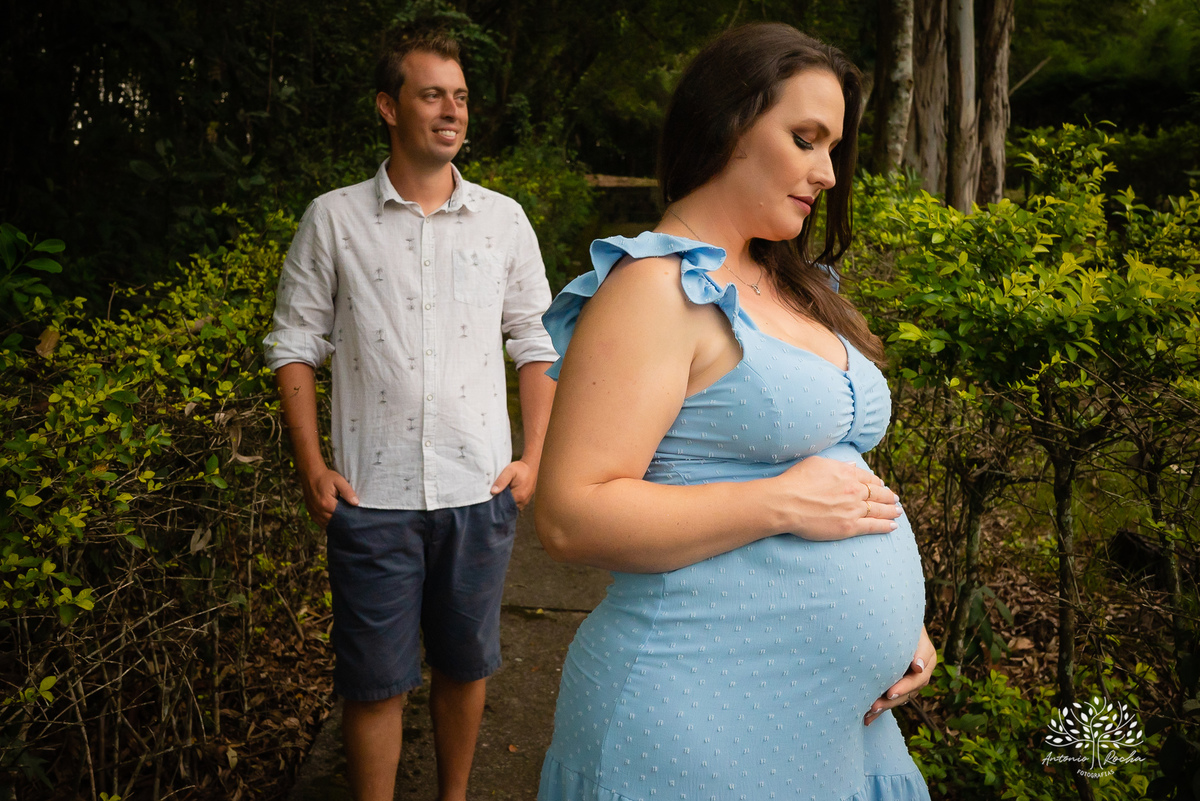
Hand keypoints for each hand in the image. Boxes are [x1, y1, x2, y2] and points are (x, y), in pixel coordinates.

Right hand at [301, 466, 358, 526]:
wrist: (311, 475)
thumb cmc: (326, 477)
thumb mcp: (339, 481)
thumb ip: (348, 492)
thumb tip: (356, 503)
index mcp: (327, 503)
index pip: (341, 516)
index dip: (349, 516)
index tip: (355, 515)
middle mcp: (319, 511)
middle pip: (334, 522)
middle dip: (343, 521)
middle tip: (351, 519)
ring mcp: (314, 513)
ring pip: (327, 525)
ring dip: (335, 523)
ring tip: (344, 520)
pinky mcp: (311, 514)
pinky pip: (321, 524)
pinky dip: (328, 523)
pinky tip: (335, 520)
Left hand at [492, 459, 535, 509]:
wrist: (531, 467)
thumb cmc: (520, 468)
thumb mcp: (509, 471)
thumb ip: (501, 481)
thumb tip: (493, 492)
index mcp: (519, 496)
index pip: (503, 505)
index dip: (496, 500)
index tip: (492, 495)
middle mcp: (523, 501)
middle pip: (507, 506)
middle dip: (501, 501)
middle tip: (496, 492)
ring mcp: (525, 502)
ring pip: (511, 506)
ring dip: (506, 502)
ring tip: (502, 492)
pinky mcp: (525, 501)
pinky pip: (515, 505)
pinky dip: (510, 501)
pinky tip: (507, 494)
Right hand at [771, 456, 902, 540]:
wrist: (786, 502)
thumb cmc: (795, 481)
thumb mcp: (816, 463)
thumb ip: (838, 464)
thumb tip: (852, 466)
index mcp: (847, 473)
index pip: (868, 478)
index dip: (877, 482)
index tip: (881, 485)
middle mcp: (854, 490)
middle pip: (878, 493)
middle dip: (889, 496)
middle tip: (895, 499)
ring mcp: (853, 509)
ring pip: (879, 510)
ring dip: (891, 510)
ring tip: (898, 511)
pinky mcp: (849, 527)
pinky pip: (873, 526)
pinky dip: (884, 526)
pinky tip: (893, 526)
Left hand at [864, 625, 936, 725]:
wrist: (893, 618)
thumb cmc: (900, 617)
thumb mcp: (910, 625)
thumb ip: (916, 645)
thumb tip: (918, 669)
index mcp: (927, 657)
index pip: (918, 676)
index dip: (905, 685)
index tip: (890, 692)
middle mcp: (921, 671)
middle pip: (909, 690)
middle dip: (891, 699)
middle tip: (874, 705)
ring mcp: (909, 679)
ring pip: (899, 698)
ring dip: (884, 706)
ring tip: (868, 712)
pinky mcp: (897, 684)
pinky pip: (890, 698)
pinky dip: (878, 709)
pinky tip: (866, 718)